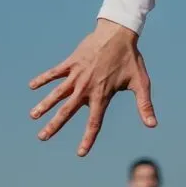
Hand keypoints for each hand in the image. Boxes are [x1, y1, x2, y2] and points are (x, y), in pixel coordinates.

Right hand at [29, 18, 156, 155]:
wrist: (118, 33)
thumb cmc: (130, 59)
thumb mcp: (141, 82)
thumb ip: (144, 105)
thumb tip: (153, 125)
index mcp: (102, 94)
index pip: (94, 122)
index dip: (88, 139)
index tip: (81, 153)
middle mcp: (86, 87)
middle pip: (68, 110)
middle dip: (54, 125)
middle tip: (42, 137)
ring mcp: (77, 74)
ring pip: (57, 93)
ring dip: (44, 104)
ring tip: (33, 116)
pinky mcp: (71, 62)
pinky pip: (54, 72)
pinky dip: (43, 79)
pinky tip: (32, 86)